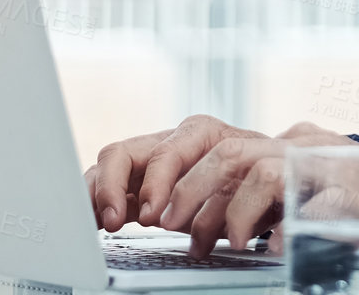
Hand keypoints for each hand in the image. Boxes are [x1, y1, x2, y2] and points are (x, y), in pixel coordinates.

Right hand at [84, 115, 270, 233]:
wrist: (268, 180)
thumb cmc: (263, 177)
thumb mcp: (255, 182)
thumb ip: (231, 198)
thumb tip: (210, 222)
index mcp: (199, 132)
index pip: (164, 153)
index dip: (155, 184)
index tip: (154, 217)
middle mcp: (169, 142)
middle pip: (121, 154)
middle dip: (111, 188)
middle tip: (114, 221)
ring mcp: (150, 164)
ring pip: (107, 170)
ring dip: (96, 196)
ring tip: (95, 225)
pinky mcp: (140, 188)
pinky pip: (108, 191)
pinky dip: (95, 206)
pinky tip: (90, 225)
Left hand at [160, 120, 358, 255]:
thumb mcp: (306, 180)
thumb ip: (264, 188)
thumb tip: (205, 220)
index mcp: (286, 145)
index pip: (219, 144)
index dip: (182, 175)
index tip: (160, 211)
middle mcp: (302, 148)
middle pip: (232, 153)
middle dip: (192, 189)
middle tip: (171, 224)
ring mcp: (328, 167)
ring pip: (266, 172)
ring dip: (236, 210)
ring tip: (228, 241)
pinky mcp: (353, 195)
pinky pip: (314, 208)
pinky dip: (290, 229)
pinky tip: (277, 249)